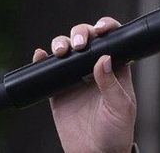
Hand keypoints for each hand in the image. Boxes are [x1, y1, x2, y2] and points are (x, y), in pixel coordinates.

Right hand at [32, 17, 135, 152]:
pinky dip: (41, 60)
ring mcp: (75, 78)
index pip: (112, 40)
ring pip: (67, 50)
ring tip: (62, 50)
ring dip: (61, 43)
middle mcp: (95, 68)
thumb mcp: (121, 107)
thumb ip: (112, 84)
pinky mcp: (58, 90)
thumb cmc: (117, 131)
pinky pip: (48, 71)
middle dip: (81, 33)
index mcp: (116, 68)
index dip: (106, 28)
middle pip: (86, 39)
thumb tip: (103, 58)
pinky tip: (39, 55)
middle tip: (79, 43)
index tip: (101, 28)